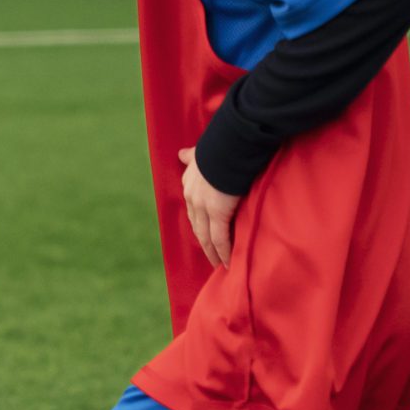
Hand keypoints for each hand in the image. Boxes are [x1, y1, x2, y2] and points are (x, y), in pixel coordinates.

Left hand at [177, 147, 238, 267]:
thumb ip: (191, 157)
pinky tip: (227, 264)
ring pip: (206, 237)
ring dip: (213, 253)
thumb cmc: (221, 145)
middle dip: (204, 244)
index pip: (192, 210)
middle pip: (197, 227)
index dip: (198, 224)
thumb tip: (181, 154)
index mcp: (189, 183)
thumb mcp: (200, 151)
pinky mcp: (218, 213)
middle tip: (211, 258)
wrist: (229, 143)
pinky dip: (224, 253)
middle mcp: (192, 197)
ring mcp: (203, 207)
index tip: (204, 235)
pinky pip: (220, 239)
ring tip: (219, 265)